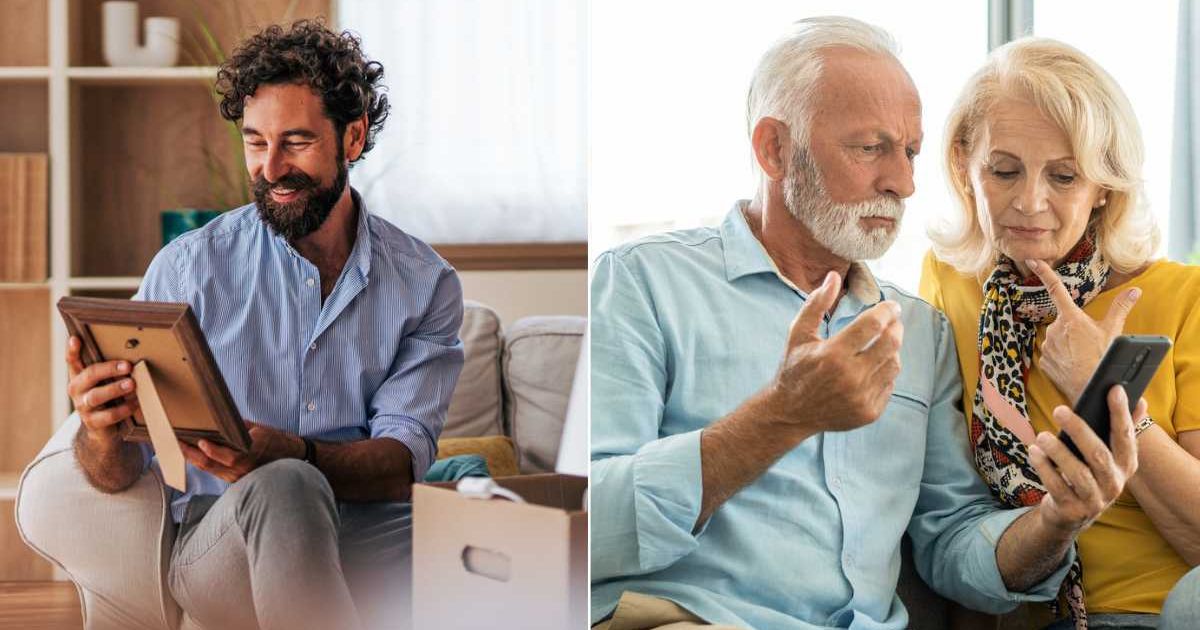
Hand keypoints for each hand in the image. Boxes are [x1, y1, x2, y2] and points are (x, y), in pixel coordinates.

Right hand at [66, 336, 139, 442]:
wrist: (102, 428)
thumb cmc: (107, 397)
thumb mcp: (104, 382)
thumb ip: (110, 370)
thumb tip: (132, 357)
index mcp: (79, 376)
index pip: (72, 361)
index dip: (72, 350)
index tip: (76, 338)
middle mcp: (77, 389)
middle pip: (89, 375)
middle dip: (109, 369)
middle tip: (127, 366)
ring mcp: (83, 406)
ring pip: (96, 396)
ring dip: (115, 389)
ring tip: (132, 385)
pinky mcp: (93, 422)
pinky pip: (108, 415)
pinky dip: (124, 408)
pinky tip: (135, 403)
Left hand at [179, 421, 301, 482]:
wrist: (289, 458)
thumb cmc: (275, 441)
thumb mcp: (259, 429)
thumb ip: (239, 427)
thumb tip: (218, 420)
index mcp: (254, 454)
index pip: (231, 457)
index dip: (214, 451)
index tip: (201, 441)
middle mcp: (244, 469)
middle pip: (213, 465)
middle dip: (192, 454)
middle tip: (177, 442)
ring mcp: (238, 476)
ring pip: (210, 469)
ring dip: (192, 458)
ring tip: (179, 447)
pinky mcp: (234, 479)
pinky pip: (213, 471)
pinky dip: (200, 463)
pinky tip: (191, 454)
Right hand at [765, 271, 904, 433]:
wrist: (790, 413)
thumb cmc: (794, 369)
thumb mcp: (798, 334)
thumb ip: (815, 304)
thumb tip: (834, 276)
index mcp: (832, 354)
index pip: (873, 324)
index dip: (887, 311)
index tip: (891, 306)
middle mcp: (850, 377)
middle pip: (891, 343)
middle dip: (896, 326)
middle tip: (894, 321)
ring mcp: (861, 397)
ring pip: (894, 364)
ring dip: (892, 349)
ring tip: (882, 343)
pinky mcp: (869, 412)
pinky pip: (889, 385)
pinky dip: (886, 372)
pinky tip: (874, 366)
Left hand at [1028, 259, 1139, 403]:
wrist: (1090, 388)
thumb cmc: (1102, 358)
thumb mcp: (1114, 331)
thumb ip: (1121, 307)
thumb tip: (1135, 291)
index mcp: (1071, 318)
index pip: (1056, 288)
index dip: (1044, 272)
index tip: (1032, 259)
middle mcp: (1054, 329)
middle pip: (1063, 321)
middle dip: (1073, 329)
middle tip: (1087, 343)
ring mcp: (1047, 345)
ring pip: (1056, 338)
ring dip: (1067, 344)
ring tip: (1081, 356)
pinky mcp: (1043, 360)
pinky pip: (1051, 354)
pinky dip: (1061, 357)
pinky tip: (1072, 365)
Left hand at [1028, 385, 1141, 534]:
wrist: (1071, 514)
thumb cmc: (1088, 473)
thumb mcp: (1107, 454)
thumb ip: (1122, 429)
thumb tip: (1140, 400)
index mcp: (1125, 465)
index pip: (1126, 437)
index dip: (1121, 413)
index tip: (1114, 389)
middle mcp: (1114, 484)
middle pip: (1099, 455)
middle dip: (1079, 430)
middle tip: (1059, 410)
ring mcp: (1094, 500)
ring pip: (1078, 473)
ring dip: (1058, 452)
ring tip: (1042, 436)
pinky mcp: (1072, 511)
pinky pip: (1057, 487)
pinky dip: (1044, 468)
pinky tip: (1034, 452)